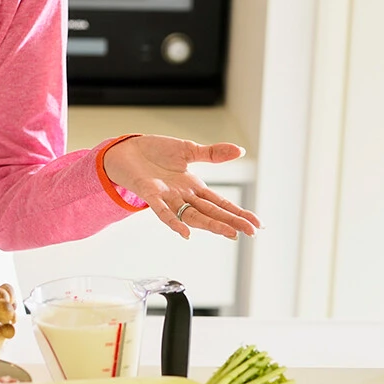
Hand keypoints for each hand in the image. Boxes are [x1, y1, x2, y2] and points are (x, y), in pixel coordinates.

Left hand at [101, 134, 259, 239]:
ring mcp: (167, 197)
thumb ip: (213, 153)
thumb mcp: (188, 149)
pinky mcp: (149, 193)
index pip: (221, 203)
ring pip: (192, 215)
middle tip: (251, 233)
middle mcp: (183, 196)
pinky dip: (174, 222)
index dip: (238, 213)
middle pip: (211, 212)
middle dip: (231, 221)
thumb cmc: (155, 152)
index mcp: (194, 187)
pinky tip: (186, 233)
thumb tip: (241, 150)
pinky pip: (163, 211)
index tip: (257, 224)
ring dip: (211, 224)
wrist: (126, 150)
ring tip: (230, 233)